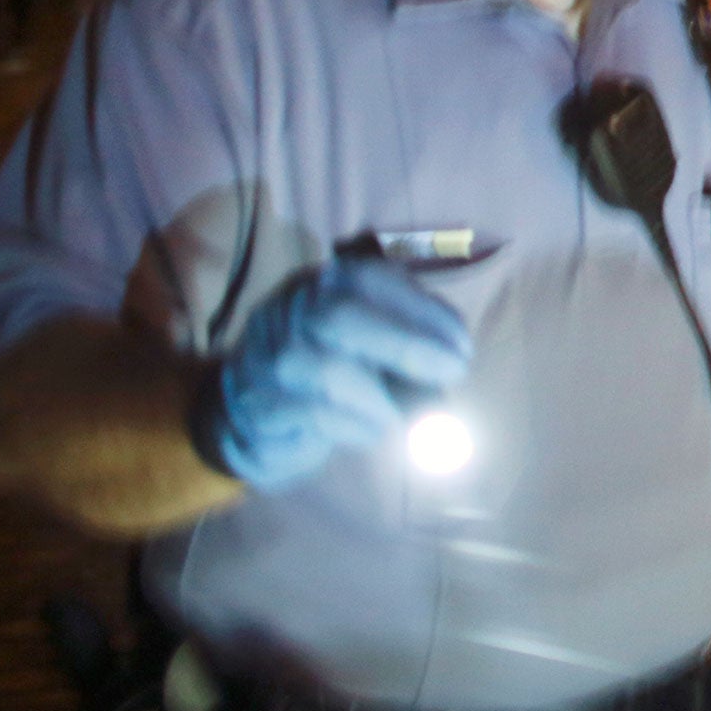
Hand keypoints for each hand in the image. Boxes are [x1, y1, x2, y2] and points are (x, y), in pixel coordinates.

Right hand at [189, 256, 472, 491]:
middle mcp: (292, 309)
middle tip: (453, 374)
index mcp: (328, 282)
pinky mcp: (259, 405)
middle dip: (407, 346)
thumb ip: (413, 342)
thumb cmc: (335, 369)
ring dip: (381, 400)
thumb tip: (454, 364)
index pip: (373, 281)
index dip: (424, 311)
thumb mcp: (375, 339)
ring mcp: (269, 356)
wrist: (246, 407)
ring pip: (328, 372)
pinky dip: (356, 427)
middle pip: (343, 317)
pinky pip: (315, 417)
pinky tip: (368, 429)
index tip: (464, 346)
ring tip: (400, 415)